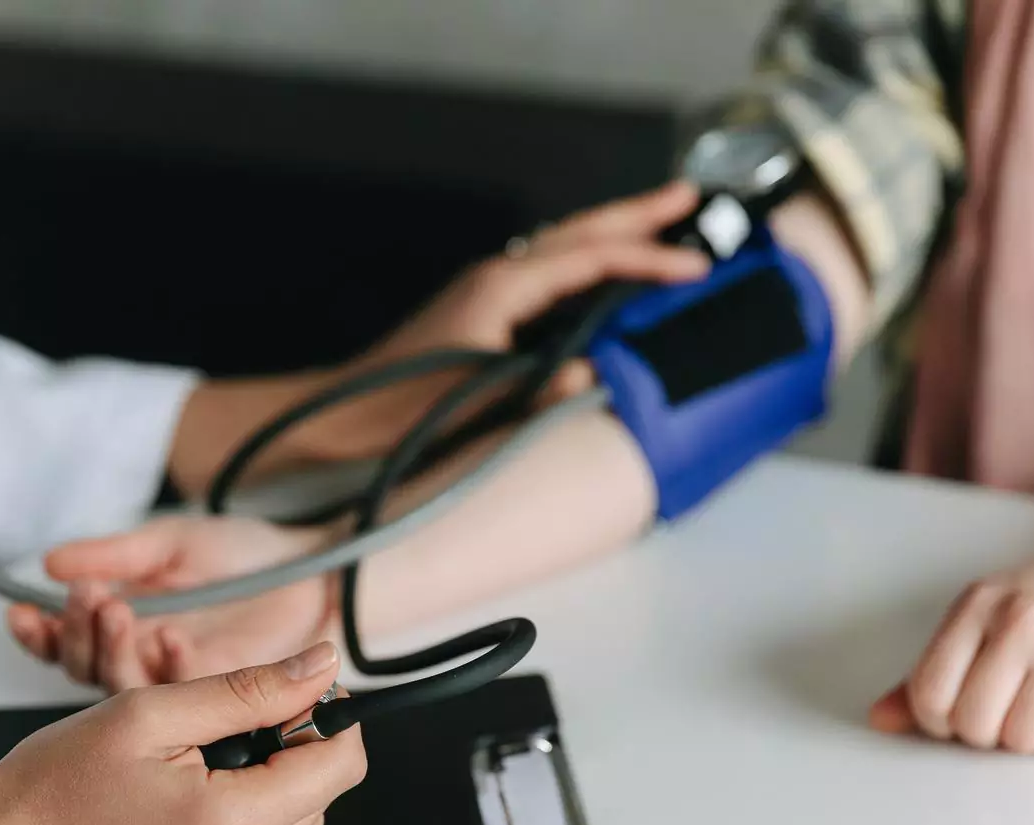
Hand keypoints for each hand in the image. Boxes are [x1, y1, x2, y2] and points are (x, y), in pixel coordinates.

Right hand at [0, 643, 364, 824]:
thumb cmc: (50, 786)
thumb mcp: (150, 713)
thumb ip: (249, 689)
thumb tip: (322, 667)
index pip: (340, 767)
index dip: (327, 720)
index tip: (294, 693)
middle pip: (316, 801)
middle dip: (285, 753)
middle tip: (217, 728)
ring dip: (260, 792)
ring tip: (189, 769)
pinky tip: (176, 811)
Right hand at [7, 515, 336, 689]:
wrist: (314, 568)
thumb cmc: (246, 554)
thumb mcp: (172, 542)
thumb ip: (116, 554)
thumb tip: (50, 563)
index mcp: (128, 630)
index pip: (68, 644)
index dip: (42, 633)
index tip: (22, 611)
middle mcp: (148, 667)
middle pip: (89, 672)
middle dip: (78, 635)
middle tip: (89, 598)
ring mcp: (181, 692)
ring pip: (127, 690)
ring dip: (115, 650)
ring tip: (117, 609)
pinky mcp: (219, 705)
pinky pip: (184, 698)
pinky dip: (171, 666)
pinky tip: (169, 636)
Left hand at [197, 181, 710, 482]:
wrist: (337, 418)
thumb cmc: (395, 415)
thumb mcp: (474, 406)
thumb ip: (539, 391)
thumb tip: (595, 375)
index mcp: (499, 290)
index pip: (590, 260)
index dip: (648, 261)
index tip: (696, 267)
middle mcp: (494, 278)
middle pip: (579, 233)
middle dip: (637, 215)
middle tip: (689, 197)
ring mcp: (486, 291)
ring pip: (564, 248)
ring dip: (613, 234)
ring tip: (659, 225)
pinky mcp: (481, 312)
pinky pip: (549, 274)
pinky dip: (586, 264)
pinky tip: (602, 279)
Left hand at [868, 526, 1033, 753]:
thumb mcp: (984, 618)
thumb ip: (930, 670)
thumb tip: (879, 721)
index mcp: (974, 606)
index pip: (928, 694)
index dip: (939, 722)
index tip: (961, 713)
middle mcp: (1016, 620)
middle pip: (973, 724)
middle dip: (987, 735)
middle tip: (1006, 712)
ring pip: (1022, 737)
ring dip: (1030, 739)